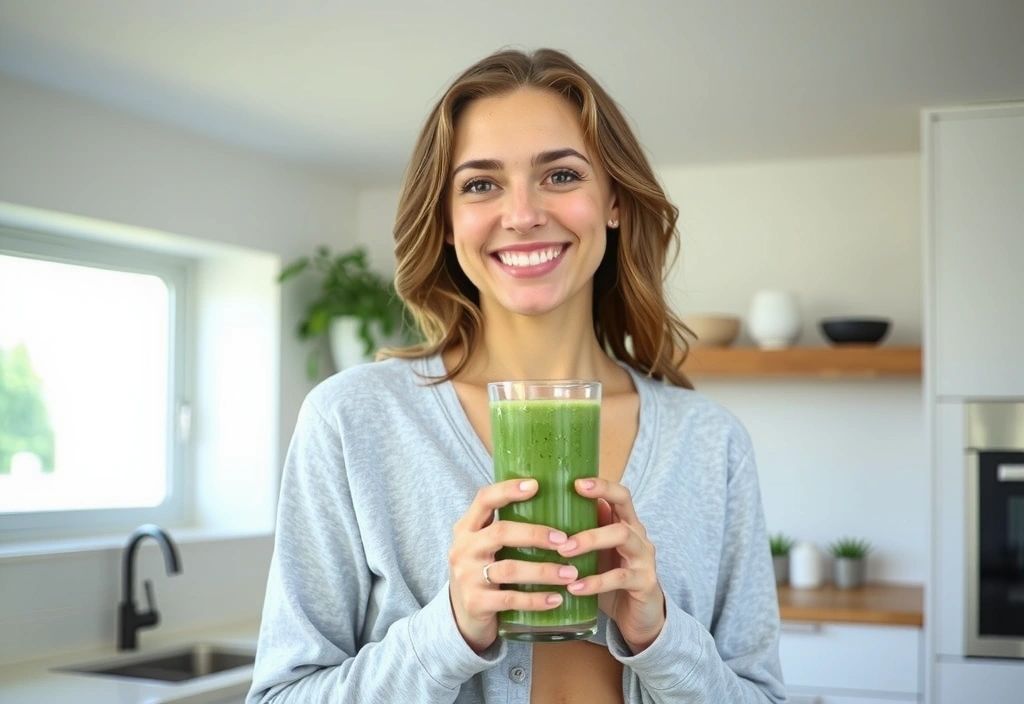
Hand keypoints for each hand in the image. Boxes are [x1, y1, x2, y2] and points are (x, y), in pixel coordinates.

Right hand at [448, 478, 579, 651]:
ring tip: (571, 573)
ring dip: (544, 571)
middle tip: (565, 541)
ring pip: (510, 569)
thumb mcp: (484, 546)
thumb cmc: (484, 572)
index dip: (508, 490)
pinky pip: (511, 599)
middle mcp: (463, 549)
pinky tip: (557, 599)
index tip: (535, 485)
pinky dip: (536, 599)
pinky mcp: (475, 603)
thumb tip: (555, 503)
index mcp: (466, 528)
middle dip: (536, 534)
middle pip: (501, 532)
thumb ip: (506, 528)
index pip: (484, 499)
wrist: (461, 617)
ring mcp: (467, 577)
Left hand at [557, 477, 665, 652]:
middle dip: (589, 513)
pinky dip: (595, 582)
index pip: (620, 494)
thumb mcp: (597, 553)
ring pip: (622, 537)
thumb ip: (583, 532)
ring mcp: (644, 557)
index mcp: (626, 523)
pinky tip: (574, 587)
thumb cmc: (611, 578)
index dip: (601, 485)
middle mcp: (638, 535)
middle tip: (560, 535)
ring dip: (590, 541)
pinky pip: (620, 577)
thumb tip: (547, 512)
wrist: (639, 616)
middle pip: (623, 509)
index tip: (576, 483)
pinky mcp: (645, 582)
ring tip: (564, 553)